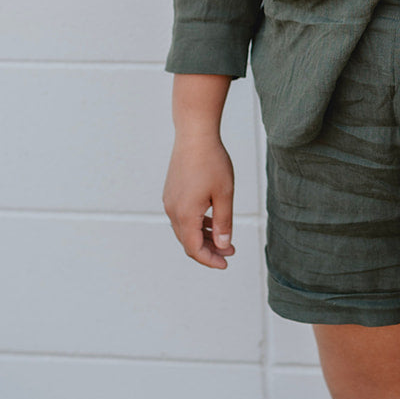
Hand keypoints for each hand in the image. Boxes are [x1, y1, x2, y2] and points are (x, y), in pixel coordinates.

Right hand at [162, 133, 235, 268]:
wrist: (194, 135)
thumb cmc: (212, 162)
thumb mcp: (224, 194)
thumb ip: (224, 223)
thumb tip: (223, 246)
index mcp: (185, 215)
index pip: (195, 249)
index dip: (210, 260)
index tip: (226, 263)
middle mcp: (173, 210)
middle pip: (188, 241)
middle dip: (209, 250)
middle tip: (229, 252)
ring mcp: (170, 201)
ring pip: (185, 229)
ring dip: (203, 237)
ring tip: (224, 238)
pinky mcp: (172, 192)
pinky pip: (182, 216)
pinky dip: (197, 224)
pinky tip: (212, 220)